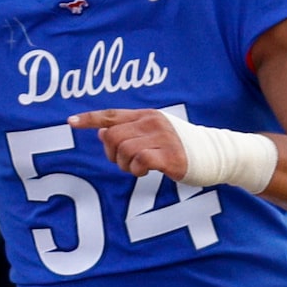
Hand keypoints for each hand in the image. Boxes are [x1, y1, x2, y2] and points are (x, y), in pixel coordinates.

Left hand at [66, 107, 186, 180]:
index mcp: (146, 115)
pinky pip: (140, 161)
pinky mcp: (170, 156)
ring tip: (138, 167)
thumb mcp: (154, 133)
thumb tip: (101, 132)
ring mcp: (162, 138)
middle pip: (112, 137)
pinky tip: (146, 171)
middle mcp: (153, 123)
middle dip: (111, 154)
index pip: (112, 115)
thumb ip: (130, 131)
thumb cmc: (180, 145)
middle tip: (124, 162)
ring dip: (125, 164)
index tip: (70, 122)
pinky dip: (137, 170)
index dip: (89, 119)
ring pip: (124, 150)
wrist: (216, 153)